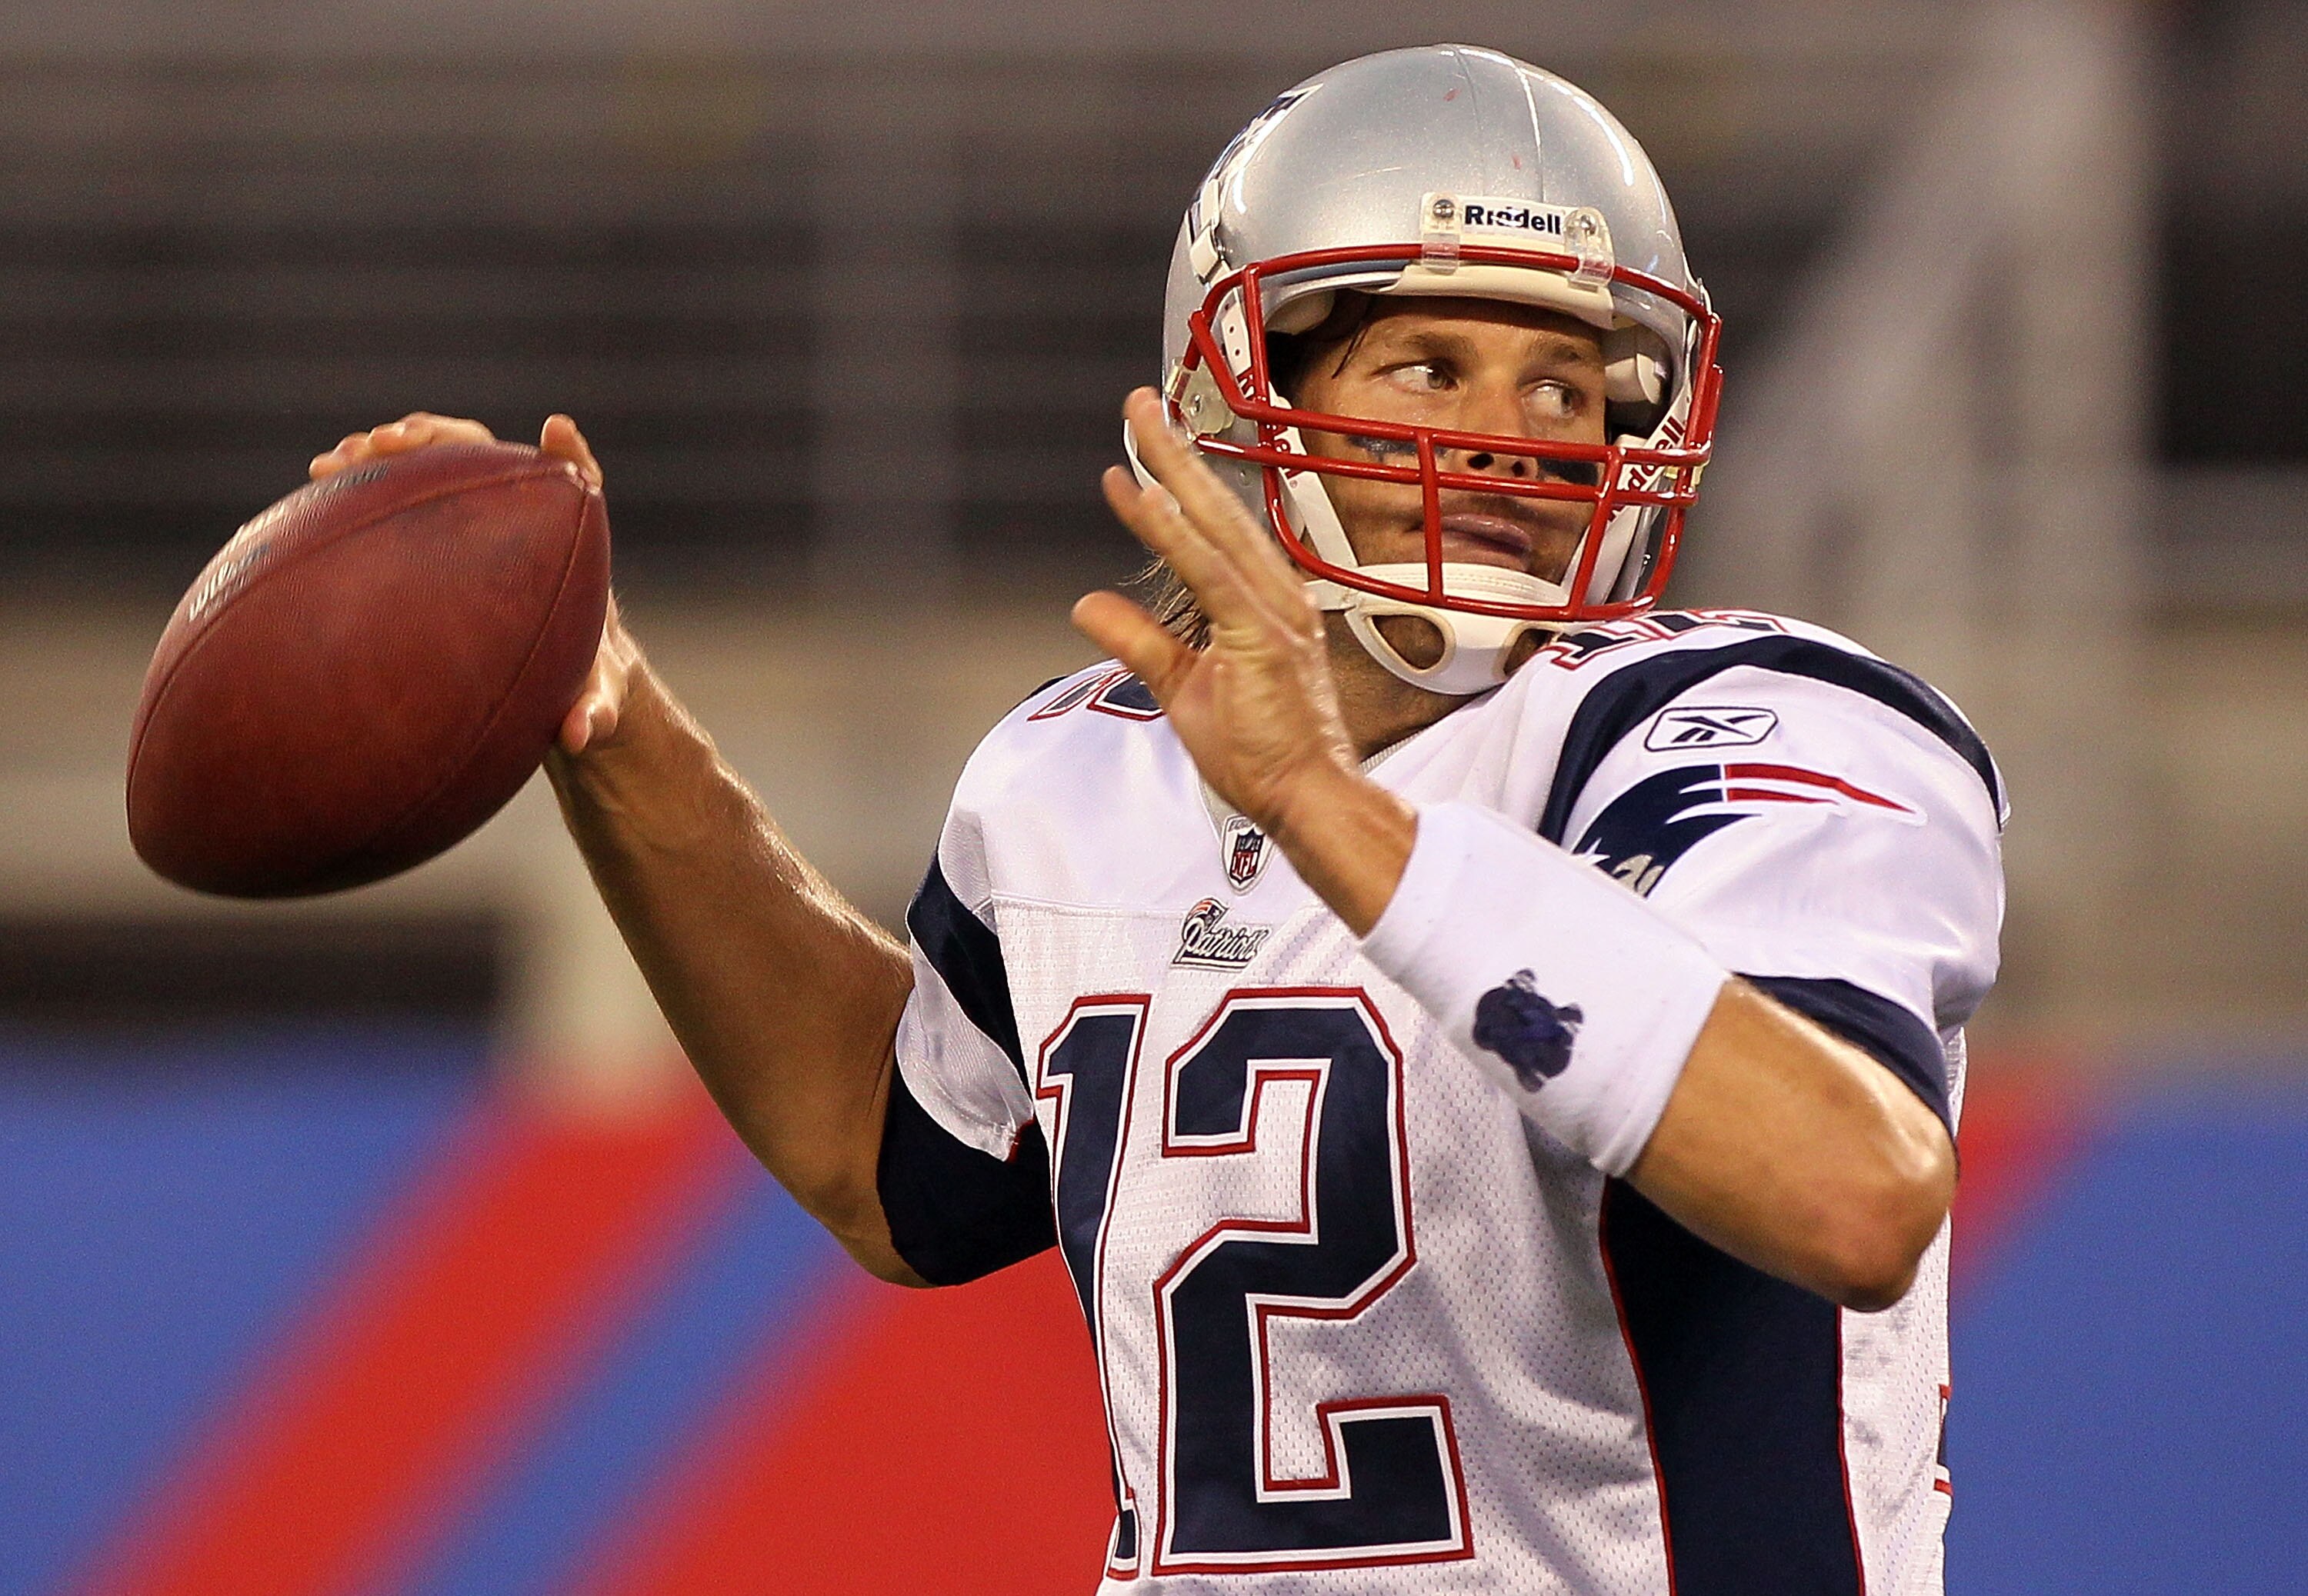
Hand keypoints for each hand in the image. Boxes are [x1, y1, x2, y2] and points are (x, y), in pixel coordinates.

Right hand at [310, 412, 631, 755]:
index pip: (577, 480)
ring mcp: (472, 520)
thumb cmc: (579, 683)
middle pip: (483, 455)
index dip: (569, 456)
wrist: (553, 683)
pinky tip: (315, 489)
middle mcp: (519, 519)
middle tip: (388, 444)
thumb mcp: (592, 701)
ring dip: (383, 453)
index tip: (556, 431)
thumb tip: (580, 736)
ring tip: (333, 463)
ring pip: (431, 466)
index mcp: (569, 544)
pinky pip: (399, 496)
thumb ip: (594, 712)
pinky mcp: (437, 533)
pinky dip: (361, 486)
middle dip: (436, 438)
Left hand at [1075, 389, 1414, 932]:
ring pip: (1217, 527)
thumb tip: (1088, 603)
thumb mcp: (1182, 687)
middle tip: (1139, 401)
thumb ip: (1140, 641)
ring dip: (1175, 472)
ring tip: (1139, 426)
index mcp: (1264, 604)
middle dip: (1176, 451)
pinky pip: (1214, 576)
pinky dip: (1181, 535)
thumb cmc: (1263, 754)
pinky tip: (1149, 498)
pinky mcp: (1263, 639)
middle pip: (1218, 508)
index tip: (1136, 452)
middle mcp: (1276, 596)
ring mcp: (1274, 614)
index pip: (1211, 530)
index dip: (1173, 485)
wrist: (1310, 801)